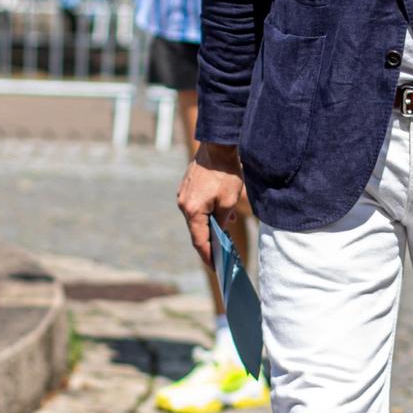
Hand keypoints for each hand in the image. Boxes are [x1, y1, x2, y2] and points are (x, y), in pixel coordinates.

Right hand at [177, 142, 245, 267]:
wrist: (217, 145)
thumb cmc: (225, 173)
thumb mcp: (229, 201)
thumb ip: (223, 220)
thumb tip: (220, 230)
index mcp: (193, 211)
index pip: (199, 241)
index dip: (208, 256)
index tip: (215, 267)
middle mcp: (183, 205)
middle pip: (197, 230)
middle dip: (210, 241)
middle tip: (223, 253)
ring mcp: (183, 196)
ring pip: (197, 217)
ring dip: (211, 225)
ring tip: (227, 229)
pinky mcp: (187, 188)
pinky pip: (197, 206)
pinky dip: (208, 212)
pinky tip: (221, 212)